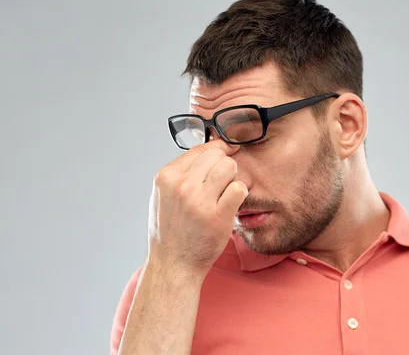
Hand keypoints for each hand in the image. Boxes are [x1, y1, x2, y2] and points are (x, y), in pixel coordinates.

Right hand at [147, 140, 246, 272]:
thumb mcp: (165, 195)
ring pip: (230, 167)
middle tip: (221, 183)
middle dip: (224, 165)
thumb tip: (211, 149)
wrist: (173, 263)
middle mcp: (181, 186)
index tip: (227, 151)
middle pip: (218, 155)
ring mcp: (199, 201)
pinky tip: (232, 204)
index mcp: (166, 177)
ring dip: (233, 178)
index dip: (218, 149)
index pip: (201, 148)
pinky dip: (240, 194)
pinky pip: (239, 188)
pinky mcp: (217, 216)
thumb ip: (182, 173)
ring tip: (225, 193)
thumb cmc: (171, 229)